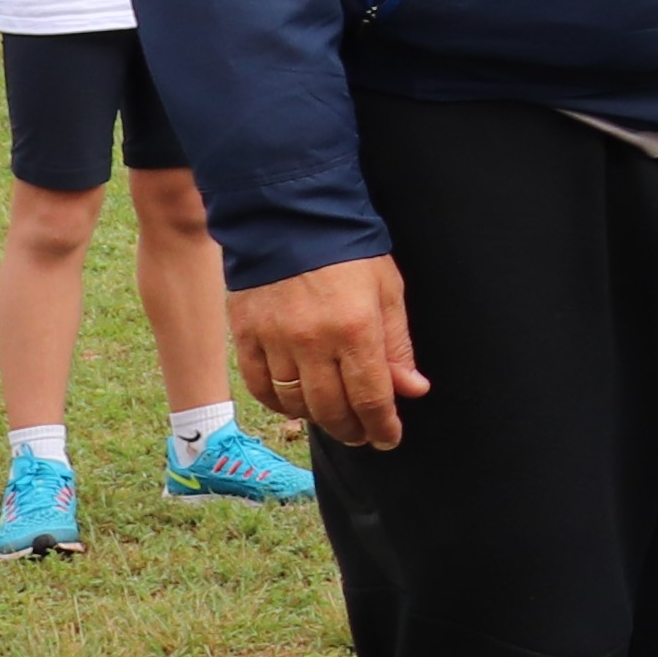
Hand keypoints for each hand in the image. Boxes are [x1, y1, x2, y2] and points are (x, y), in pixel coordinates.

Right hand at [234, 254, 423, 450]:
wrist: (290, 218)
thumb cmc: (350, 252)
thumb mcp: (388, 292)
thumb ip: (398, 345)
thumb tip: (412, 389)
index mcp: (356, 330)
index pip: (371, 398)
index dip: (382, 426)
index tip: (389, 438)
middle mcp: (312, 342)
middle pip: (331, 409)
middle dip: (352, 429)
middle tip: (364, 435)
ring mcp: (274, 340)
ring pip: (294, 401)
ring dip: (316, 418)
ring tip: (334, 418)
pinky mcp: (246, 334)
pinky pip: (259, 385)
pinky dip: (277, 402)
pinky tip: (294, 404)